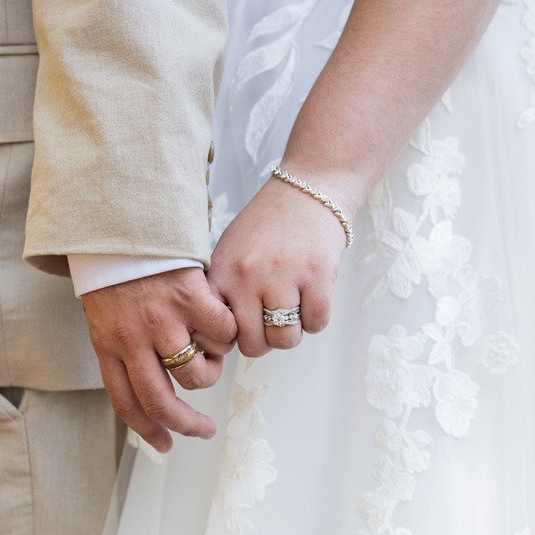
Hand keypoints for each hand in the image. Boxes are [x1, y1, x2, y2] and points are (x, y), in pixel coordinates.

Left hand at [82, 268, 236, 451]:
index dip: (149, 431)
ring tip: (210, 352)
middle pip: (162, 401)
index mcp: (108, 345)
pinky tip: (220, 322)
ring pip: (196, 372)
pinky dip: (226, 335)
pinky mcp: (190, 296)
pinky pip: (221, 334)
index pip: (127, 403)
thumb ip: (123, 351)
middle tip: (204, 430)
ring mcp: (162, 319)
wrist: (120, 221)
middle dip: (187, 424)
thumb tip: (153, 389)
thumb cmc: (116, 271)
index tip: (166, 445)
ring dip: (210, 370)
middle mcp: (132, 339)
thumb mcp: (106, 316)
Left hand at [208, 175, 353, 356]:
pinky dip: (315, 319)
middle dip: (264, 340)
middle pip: (253, 344)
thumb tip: (219, 336)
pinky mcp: (318, 276)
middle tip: (270, 323)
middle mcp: (249, 277)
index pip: (216, 330)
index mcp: (224, 272)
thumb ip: (222, 290)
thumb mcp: (229, 252)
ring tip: (292, 311)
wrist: (307, 191)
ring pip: (285, 339)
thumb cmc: (266, 226)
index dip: (230, 338)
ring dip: (291, 333)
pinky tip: (311, 299)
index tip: (239, 329)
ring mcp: (284, 276)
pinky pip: (316, 323)